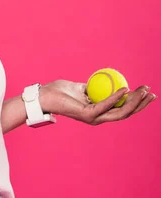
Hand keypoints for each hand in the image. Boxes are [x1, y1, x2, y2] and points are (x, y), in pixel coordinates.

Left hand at [39, 80, 156, 124]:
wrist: (46, 95)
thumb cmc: (61, 91)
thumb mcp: (80, 86)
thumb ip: (93, 86)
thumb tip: (107, 79)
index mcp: (98, 112)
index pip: (122, 109)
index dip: (137, 102)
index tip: (147, 92)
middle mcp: (98, 118)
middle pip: (126, 113)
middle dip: (141, 104)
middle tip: (151, 92)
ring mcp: (93, 118)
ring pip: (120, 112)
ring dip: (133, 101)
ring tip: (143, 90)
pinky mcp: (87, 115)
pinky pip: (105, 105)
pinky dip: (116, 97)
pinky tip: (125, 89)